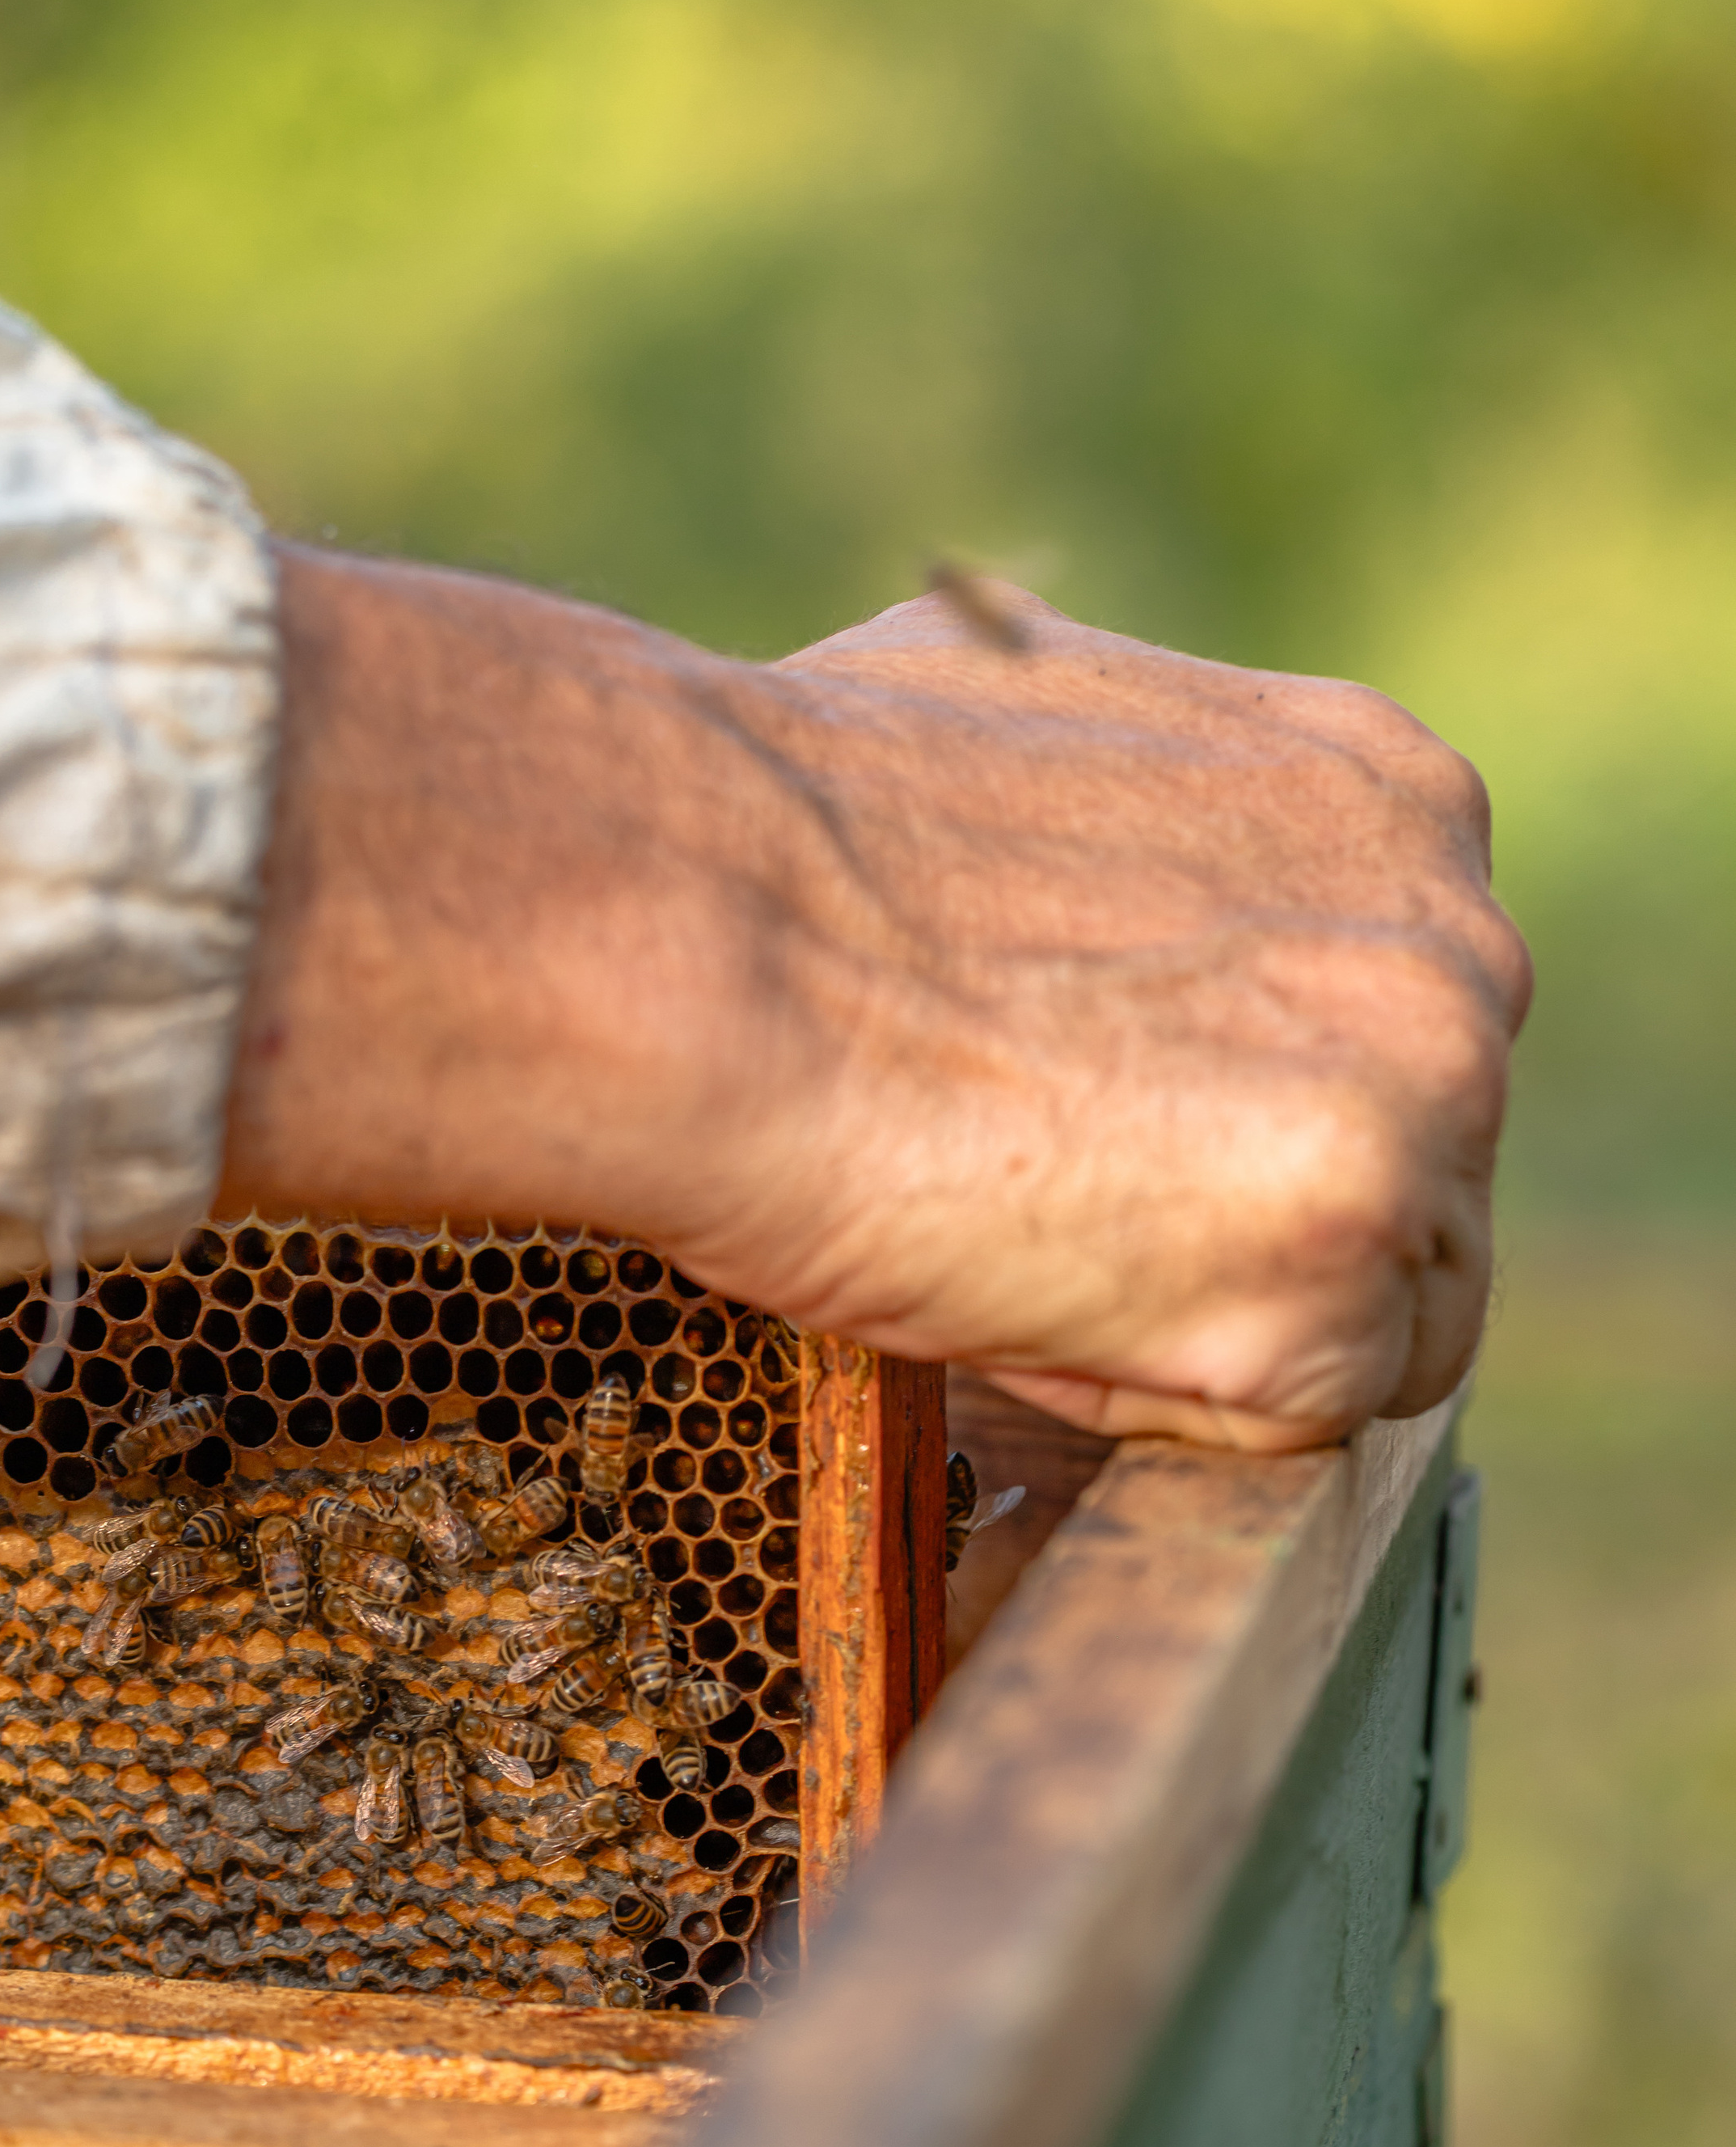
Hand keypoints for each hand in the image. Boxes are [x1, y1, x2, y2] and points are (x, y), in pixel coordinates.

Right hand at [217, 556, 1529, 1452]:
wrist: (690, 921)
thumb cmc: (795, 821)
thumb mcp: (1050, 726)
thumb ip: (1177, 829)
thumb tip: (1150, 890)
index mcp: (1400, 801)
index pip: (1388, 1024)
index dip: (1228, 1096)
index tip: (1091, 1101)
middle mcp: (1457, 951)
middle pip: (1415, 1171)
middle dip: (1246, 1207)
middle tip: (1038, 1172)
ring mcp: (1417, 1128)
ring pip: (1378, 1311)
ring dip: (1209, 1307)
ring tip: (1008, 1219)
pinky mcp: (1334, 1297)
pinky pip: (1281, 1420)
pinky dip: (1147, 1389)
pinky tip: (1008, 1282)